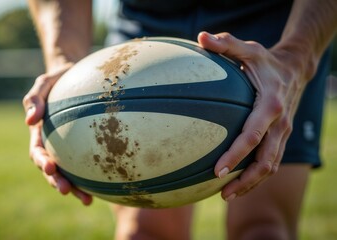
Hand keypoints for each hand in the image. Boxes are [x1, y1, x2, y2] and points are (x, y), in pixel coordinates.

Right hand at [23, 66, 92, 205]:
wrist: (75, 76)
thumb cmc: (58, 79)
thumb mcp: (44, 83)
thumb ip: (33, 98)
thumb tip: (29, 119)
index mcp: (40, 132)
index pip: (37, 150)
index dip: (42, 161)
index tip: (50, 166)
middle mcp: (52, 144)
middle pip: (51, 168)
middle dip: (56, 180)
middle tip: (65, 190)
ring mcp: (66, 148)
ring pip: (68, 172)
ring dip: (74, 188)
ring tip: (86, 200)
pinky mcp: (82, 148)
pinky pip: (86, 165)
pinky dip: (90, 179)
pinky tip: (102, 190)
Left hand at [197, 32, 309, 200]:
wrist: (295, 68)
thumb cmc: (265, 60)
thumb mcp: (247, 48)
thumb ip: (225, 43)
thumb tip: (200, 37)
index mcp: (270, 105)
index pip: (253, 136)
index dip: (236, 154)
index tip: (217, 170)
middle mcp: (279, 123)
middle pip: (265, 161)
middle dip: (245, 179)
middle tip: (222, 192)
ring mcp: (282, 133)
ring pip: (270, 166)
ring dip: (251, 183)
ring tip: (227, 195)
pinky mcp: (280, 137)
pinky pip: (270, 161)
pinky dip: (255, 175)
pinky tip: (236, 181)